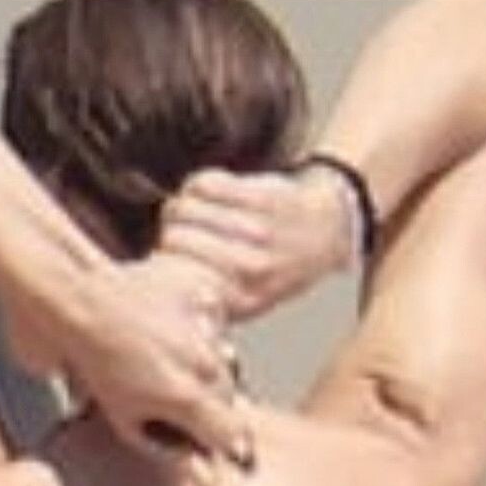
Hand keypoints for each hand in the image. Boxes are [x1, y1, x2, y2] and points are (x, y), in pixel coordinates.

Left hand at [11, 250, 251, 476]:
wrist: (82, 304)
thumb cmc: (98, 367)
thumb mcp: (128, 423)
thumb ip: (171, 453)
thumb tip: (206, 483)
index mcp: (188, 397)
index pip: (235, 435)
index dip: (231, 444)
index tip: (224, 448)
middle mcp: (205, 361)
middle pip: (232, 397)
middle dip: (215, 406)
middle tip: (182, 400)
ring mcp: (207, 326)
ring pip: (225, 359)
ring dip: (208, 368)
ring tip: (172, 364)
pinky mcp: (203, 294)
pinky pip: (216, 322)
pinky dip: (203, 330)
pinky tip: (175, 333)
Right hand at [158, 167, 354, 324]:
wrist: (325, 232)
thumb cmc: (276, 268)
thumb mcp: (245, 302)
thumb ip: (208, 299)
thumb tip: (160, 291)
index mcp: (243, 301)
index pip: (177, 277)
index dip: (164, 263)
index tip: (167, 260)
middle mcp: (251, 269)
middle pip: (174, 239)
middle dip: (169, 232)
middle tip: (177, 231)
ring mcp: (259, 231)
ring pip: (186, 207)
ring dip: (182, 206)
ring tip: (193, 212)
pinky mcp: (262, 197)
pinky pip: (205, 183)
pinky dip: (200, 185)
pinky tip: (208, 194)